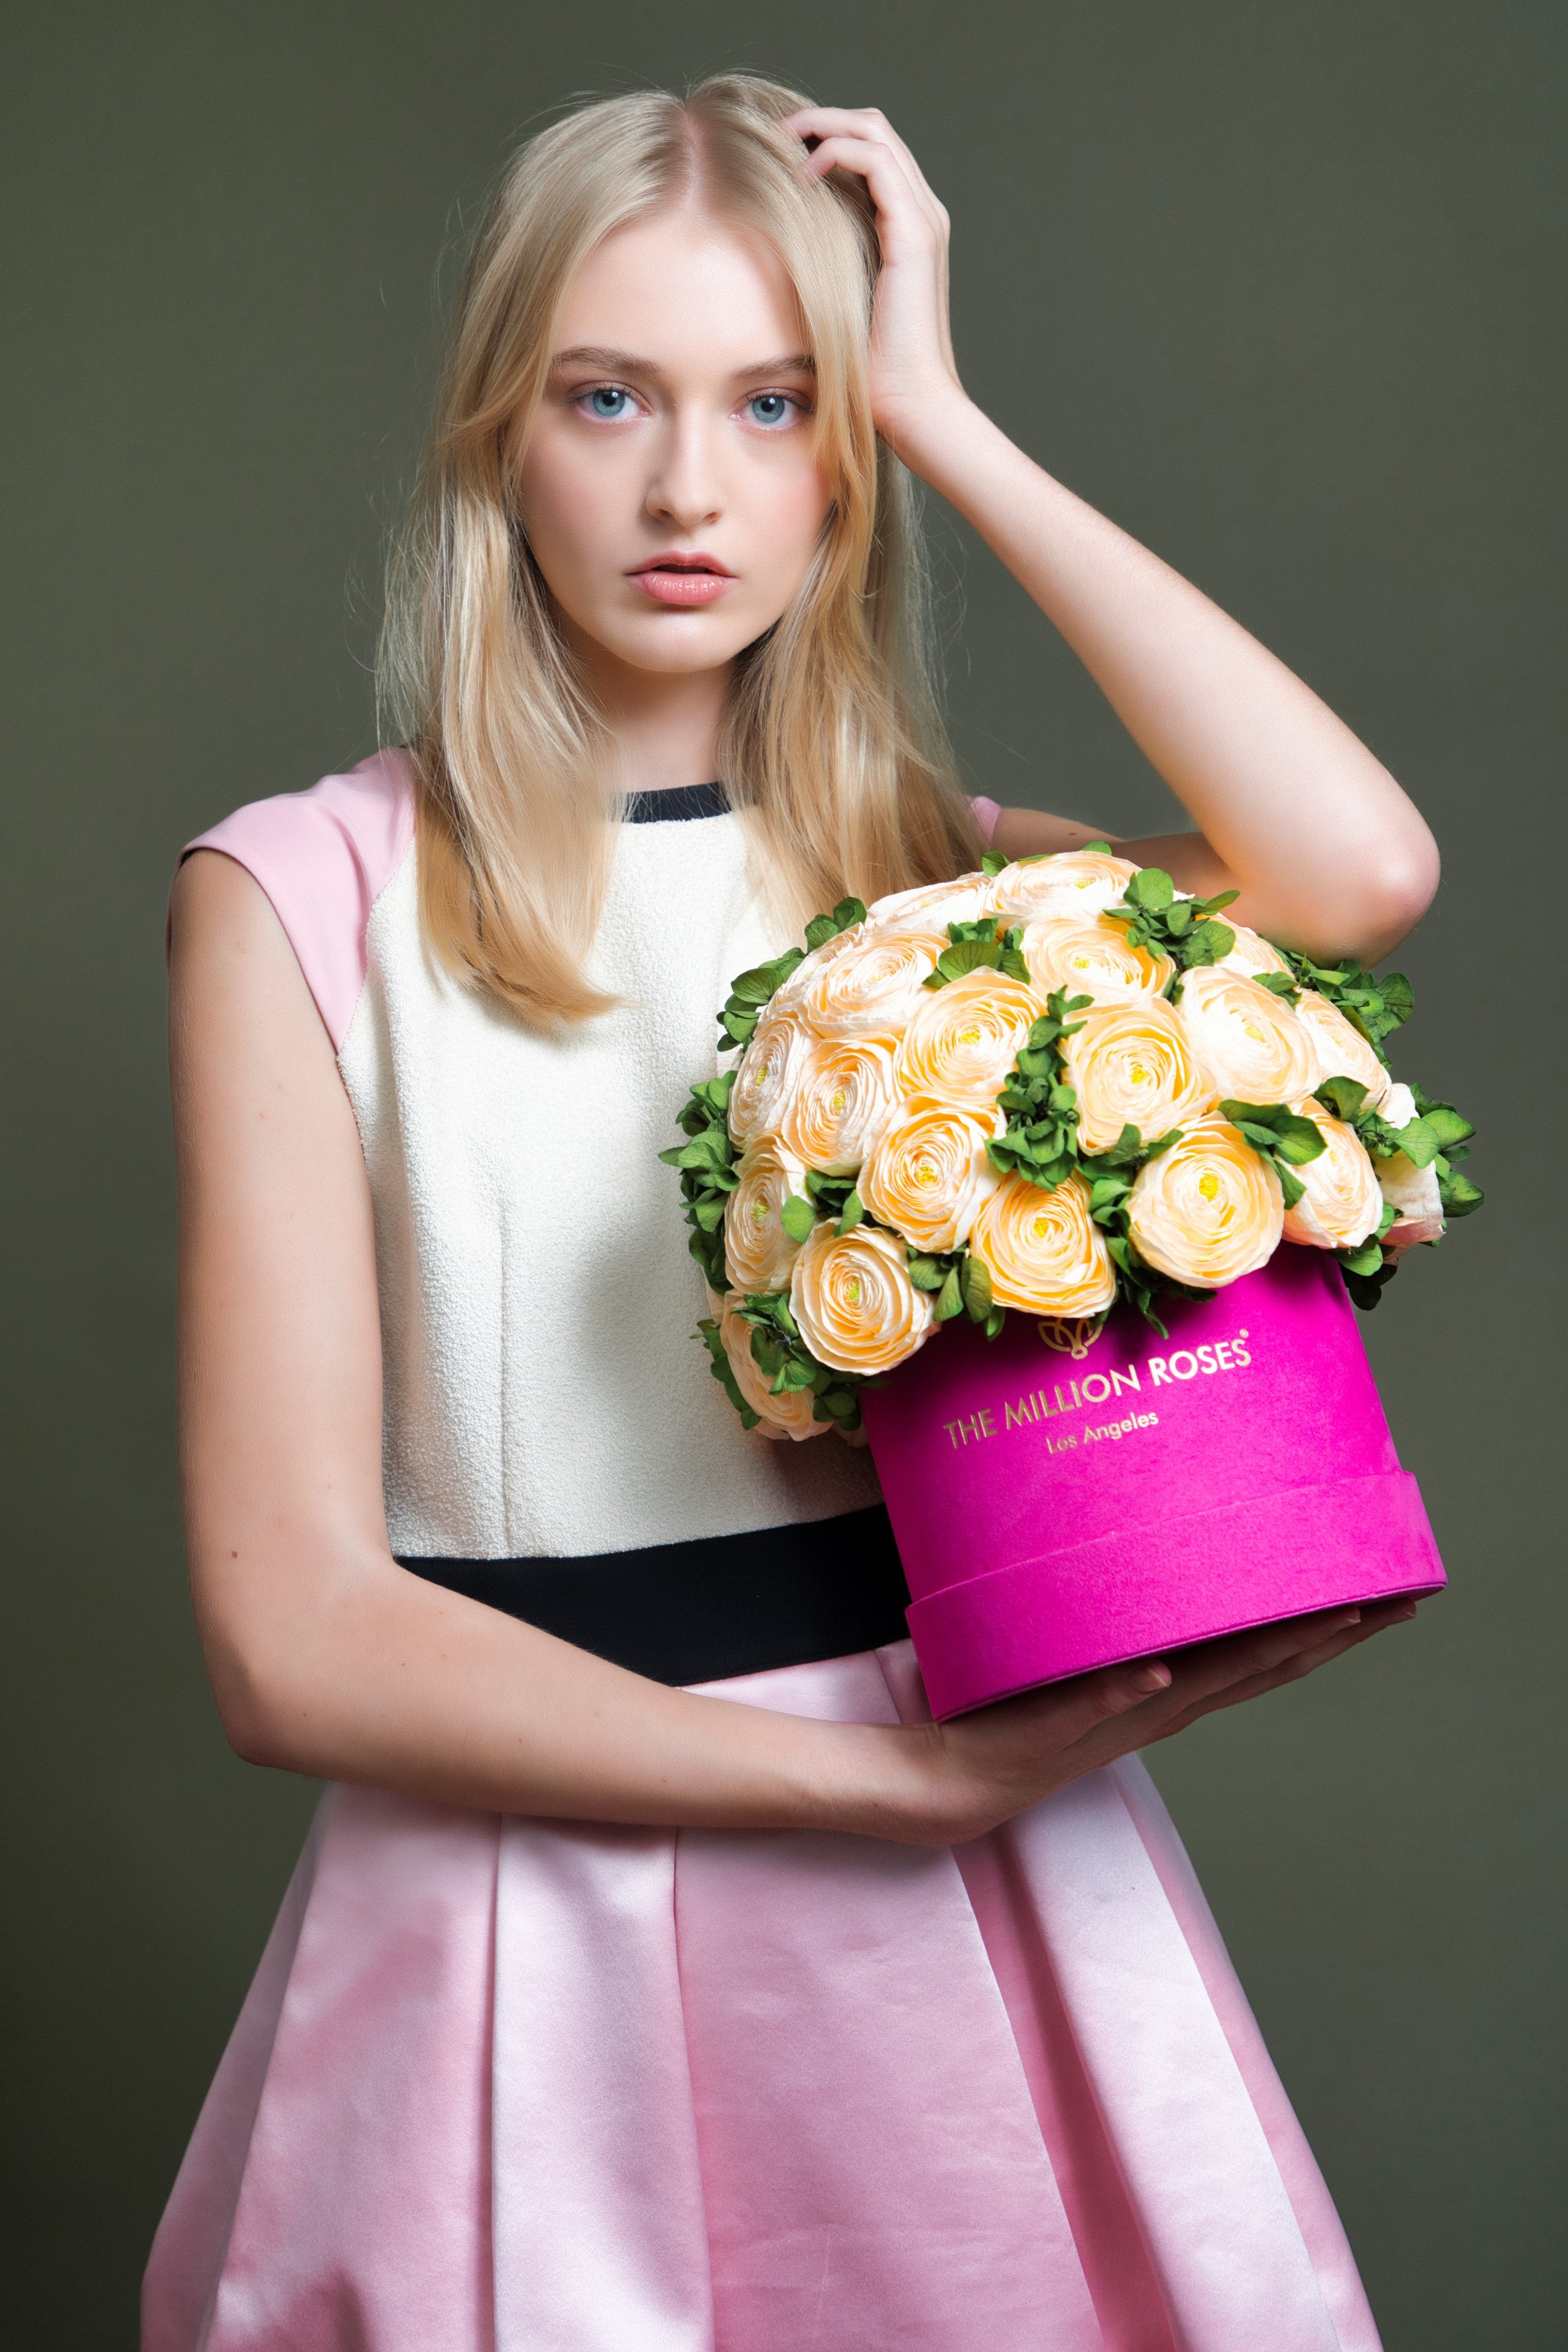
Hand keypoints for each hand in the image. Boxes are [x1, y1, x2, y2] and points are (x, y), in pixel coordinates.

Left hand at [786, 105, 965, 455]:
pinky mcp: (914, 231)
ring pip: (874, 130)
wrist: (911, 403)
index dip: (824, 136)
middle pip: (873, 127)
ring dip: (822, 125)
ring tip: (780, 145)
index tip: (777, 152)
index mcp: (907, 227)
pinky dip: (835, 152)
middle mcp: (921, 213)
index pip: (870, 150)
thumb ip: (822, 264)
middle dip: (819, 119)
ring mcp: (922, 218)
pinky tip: (802, 177)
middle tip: (773, 136)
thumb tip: (773, 250)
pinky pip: (874, 160)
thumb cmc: (872, 370)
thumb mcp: (836, 301)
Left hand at [889, 1599, 1417, 1844]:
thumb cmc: (1015, 1714)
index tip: (1384, 1598)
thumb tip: (1163, 1564)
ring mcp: (1103, 1722)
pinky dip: (1127, 1689)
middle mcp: (1151, 1712)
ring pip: (1193, 1689)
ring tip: (1315, 1622)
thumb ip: (1128, 1625)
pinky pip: (1090, 1704)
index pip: (1260, 1660)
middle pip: (1252, 1673)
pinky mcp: (1045, 1728)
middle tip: (1387, 1603)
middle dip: (1324, 1637)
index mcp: (1165, 1695)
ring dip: (1253, 1658)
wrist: (946, 1781)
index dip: (1324, 1632)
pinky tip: (1160, 1671)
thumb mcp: (1087, 1660)